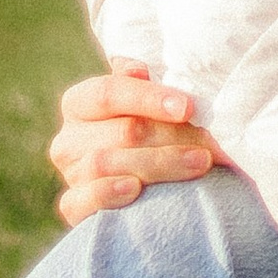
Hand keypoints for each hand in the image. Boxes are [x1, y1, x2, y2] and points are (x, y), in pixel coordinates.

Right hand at [48, 62, 218, 223]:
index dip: (149, 98)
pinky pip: (81, 201)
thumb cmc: (150, 134)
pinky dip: (108, 193)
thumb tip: (140, 70)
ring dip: (158, 164)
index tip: (188, 107)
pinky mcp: (73, 207)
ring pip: (106, 165)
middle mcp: (69, 137)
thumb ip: (147, 86)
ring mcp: (70, 174)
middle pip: (120, 132)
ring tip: (199, 163)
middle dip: (170, 136)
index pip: (108, 92)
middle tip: (208, 143)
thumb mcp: (148, 106)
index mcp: (80, 102)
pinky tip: (136, 189)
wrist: (141, 190)